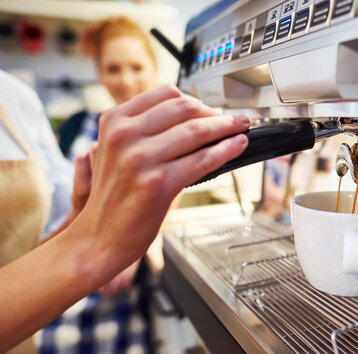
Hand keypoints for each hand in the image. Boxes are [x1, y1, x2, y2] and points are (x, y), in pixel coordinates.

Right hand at [69, 85, 249, 289]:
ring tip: (241, 129)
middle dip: (215, 112)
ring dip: (227, 127)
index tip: (212, 109)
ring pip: (197, 130)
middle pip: (184, 107)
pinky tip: (237, 146)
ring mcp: (140, 158)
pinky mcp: (158, 182)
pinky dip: (226, 150)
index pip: (166, 94)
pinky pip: (203, 159)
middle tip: (234, 119)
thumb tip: (196, 119)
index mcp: (115, 120)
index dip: (196, 100)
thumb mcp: (118, 151)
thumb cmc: (114, 197)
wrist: (98, 237)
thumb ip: (146, 130)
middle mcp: (125, 134)